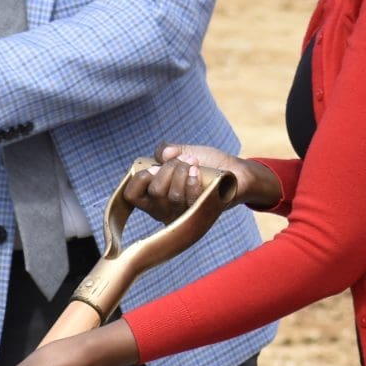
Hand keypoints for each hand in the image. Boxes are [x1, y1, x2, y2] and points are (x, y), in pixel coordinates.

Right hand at [133, 144, 280, 219]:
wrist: (234, 171)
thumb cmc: (206, 163)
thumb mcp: (182, 151)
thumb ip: (166, 150)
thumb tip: (162, 156)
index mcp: (153, 196)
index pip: (131, 196)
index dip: (138, 179)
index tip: (152, 167)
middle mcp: (163, 210)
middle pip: (154, 192)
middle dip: (167, 169)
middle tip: (180, 161)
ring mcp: (182, 215)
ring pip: (171, 196)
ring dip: (180, 172)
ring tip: (192, 163)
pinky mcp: (200, 215)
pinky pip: (189, 199)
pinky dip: (191, 180)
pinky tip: (196, 170)